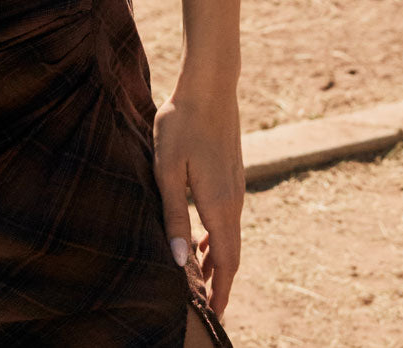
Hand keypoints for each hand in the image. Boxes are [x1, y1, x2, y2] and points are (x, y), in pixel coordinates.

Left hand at [153, 86, 244, 319]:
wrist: (210, 87)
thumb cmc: (181, 125)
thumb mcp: (167, 169)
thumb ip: (173, 215)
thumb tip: (179, 260)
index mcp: (218, 205)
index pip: (227, 260)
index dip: (223, 291)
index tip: (217, 315)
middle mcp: (233, 201)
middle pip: (232, 252)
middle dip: (221, 280)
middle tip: (208, 305)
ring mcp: (235, 186)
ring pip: (230, 234)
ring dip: (218, 257)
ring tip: (201, 276)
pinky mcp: (232, 173)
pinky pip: (228, 216)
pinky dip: (218, 236)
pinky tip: (202, 236)